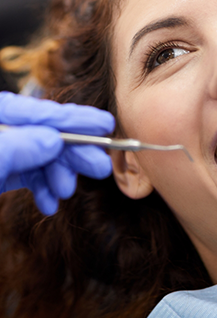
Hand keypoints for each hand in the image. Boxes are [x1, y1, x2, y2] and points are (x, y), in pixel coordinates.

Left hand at [0, 92, 114, 214]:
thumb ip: (15, 147)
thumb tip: (55, 139)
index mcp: (1, 117)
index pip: (42, 113)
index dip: (76, 118)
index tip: (105, 124)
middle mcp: (7, 131)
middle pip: (49, 135)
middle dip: (74, 153)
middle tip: (100, 167)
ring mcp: (7, 151)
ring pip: (44, 157)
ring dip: (60, 175)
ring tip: (64, 191)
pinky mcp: (4, 172)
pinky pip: (31, 175)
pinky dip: (44, 189)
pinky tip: (48, 203)